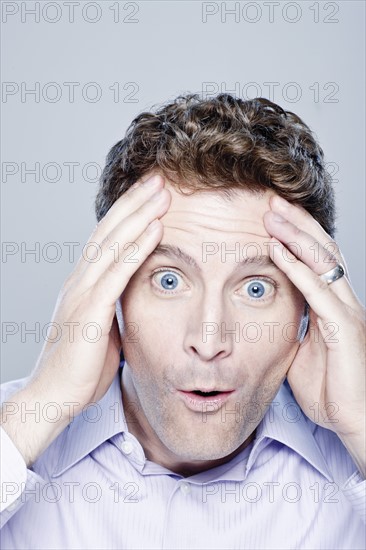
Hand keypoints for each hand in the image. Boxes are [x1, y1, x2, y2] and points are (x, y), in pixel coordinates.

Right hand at [0, 174, 170, 465]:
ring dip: (139, 214)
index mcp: (83, 284)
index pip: (107, 239)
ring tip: (162, 191)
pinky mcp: (90, 311)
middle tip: (159, 177)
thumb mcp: (102, 328)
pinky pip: (117, 273)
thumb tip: (131, 295)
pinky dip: (137, 247)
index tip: (151, 194)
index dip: (128, 213)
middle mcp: (80, 281)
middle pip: (109, 231)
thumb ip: (113, 307)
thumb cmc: (80, 368)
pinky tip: (155, 227)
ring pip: (113, 243)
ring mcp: (82, 293)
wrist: (54, 398)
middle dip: (135, 202)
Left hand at [263, 195, 364, 474]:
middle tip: (270, 200)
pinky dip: (295, 267)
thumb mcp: (302, 352)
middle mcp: (343, 302)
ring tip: (271, 213)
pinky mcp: (344, 328)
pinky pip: (317, 290)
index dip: (297, 235)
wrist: (355, 423)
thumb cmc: (331, 390)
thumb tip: (273, 316)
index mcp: (333, 306)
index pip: (317, 259)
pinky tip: (276, 249)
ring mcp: (346, 312)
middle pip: (322, 249)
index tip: (272, 217)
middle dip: (296, 222)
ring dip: (295, 234)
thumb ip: (292, 329)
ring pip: (323, 260)